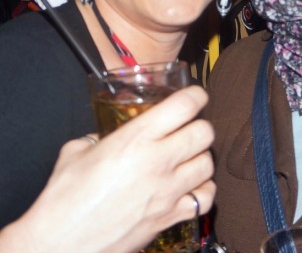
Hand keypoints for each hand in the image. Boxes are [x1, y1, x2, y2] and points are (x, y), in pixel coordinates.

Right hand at [0, 86, 214, 252]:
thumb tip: (105, 137)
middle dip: (200, 125)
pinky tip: (190, 186)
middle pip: (204, 132)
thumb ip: (98, 137)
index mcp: (135, 138)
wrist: (60, 245)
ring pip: (208, 163)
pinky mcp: (169, 218)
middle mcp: (157, 161)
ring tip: (188, 157)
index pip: (184, 105)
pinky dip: (202, 190)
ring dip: (201, 157)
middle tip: (189, 128)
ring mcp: (167, 191)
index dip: (195, 96)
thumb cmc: (63, 197)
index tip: (195, 96)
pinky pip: (204, 199)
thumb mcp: (76, 151)